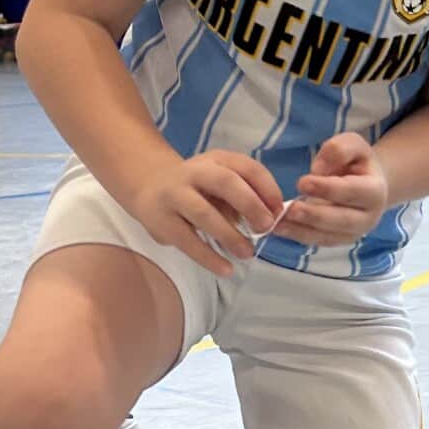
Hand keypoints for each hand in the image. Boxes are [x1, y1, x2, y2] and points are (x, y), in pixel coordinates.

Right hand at [129, 151, 284, 279]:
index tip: (280, 211)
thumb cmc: (197, 187)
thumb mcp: (221, 181)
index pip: (247, 167)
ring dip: (229, 235)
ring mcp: (175, 195)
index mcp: (216, 159)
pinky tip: (226, 269)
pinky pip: (187, 241)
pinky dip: (208, 257)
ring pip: (204, 213)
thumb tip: (272, 220)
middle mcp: (195, 172)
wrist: (148, 186)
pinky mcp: (161, 221)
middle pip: (225, 182)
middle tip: (266, 227)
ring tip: (248, 253)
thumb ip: (245, 195)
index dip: (267, 188)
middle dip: (250, 204)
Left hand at [283, 133, 389, 246]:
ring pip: (329, 236)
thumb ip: (338, 150)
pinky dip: (299, 237)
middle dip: (315, 216)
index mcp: (376, 191)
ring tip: (279, 223)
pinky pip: (319, 242)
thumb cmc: (357, 162)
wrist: (367, 184)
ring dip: (302, 231)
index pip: (352, 191)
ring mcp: (355, 233)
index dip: (328, 188)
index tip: (302, 182)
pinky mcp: (340, 240)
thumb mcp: (353, 145)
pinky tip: (281, 229)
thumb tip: (317, 170)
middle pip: (342, 220)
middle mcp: (369, 217)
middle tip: (291, 209)